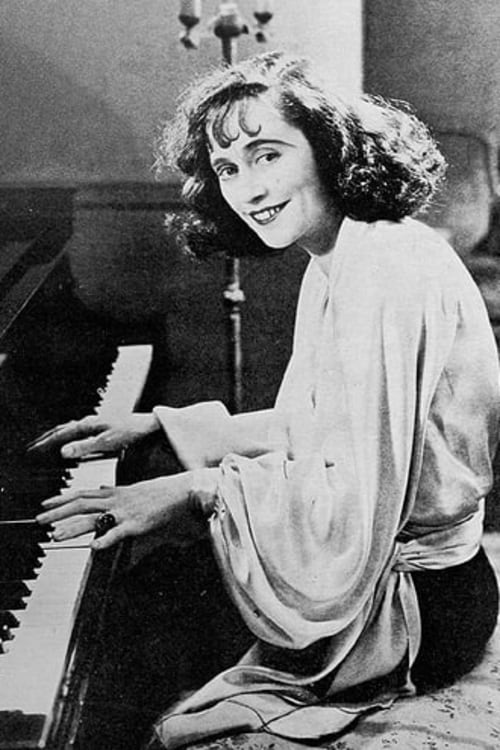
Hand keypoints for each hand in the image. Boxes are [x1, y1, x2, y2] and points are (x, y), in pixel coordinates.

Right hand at [27, 413, 159, 458]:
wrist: (150, 427)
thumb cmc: (132, 433)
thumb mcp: (107, 443)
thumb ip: (84, 448)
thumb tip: (62, 451)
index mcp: (87, 425)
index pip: (59, 435)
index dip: (43, 445)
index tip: (30, 452)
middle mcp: (88, 422)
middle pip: (60, 430)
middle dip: (44, 439)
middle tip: (30, 448)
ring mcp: (94, 424)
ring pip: (68, 429)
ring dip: (55, 437)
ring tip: (44, 445)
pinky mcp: (101, 428)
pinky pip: (78, 432)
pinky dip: (68, 438)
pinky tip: (70, 444)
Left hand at [36, 472, 208, 549]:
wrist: (184, 491)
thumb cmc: (162, 492)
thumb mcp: (134, 489)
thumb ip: (116, 490)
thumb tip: (102, 488)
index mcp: (116, 493)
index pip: (83, 494)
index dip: (62, 499)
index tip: (45, 504)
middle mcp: (117, 500)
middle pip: (81, 505)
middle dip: (58, 512)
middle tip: (38, 520)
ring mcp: (126, 512)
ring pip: (94, 518)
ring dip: (73, 527)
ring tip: (55, 536)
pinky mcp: (139, 524)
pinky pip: (119, 532)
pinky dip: (106, 539)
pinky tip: (94, 547)